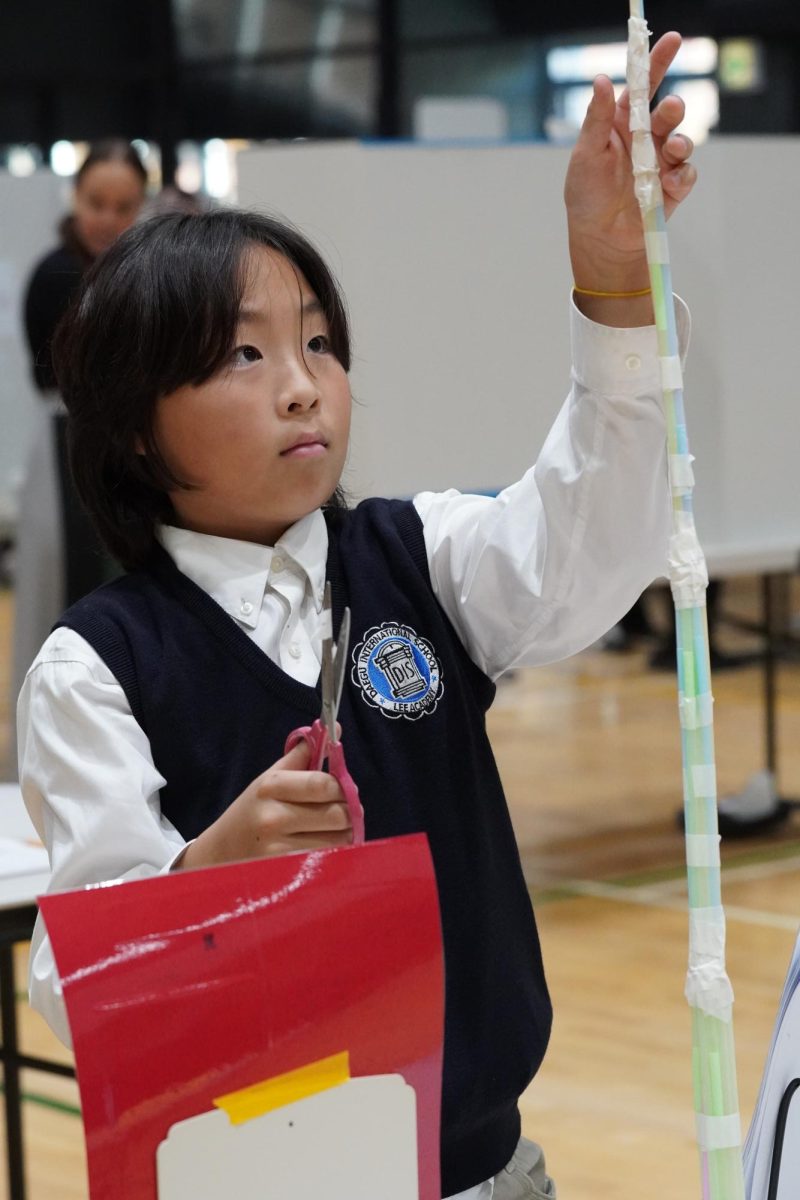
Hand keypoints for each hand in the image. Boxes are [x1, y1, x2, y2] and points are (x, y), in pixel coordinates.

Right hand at [176, 739, 351, 868]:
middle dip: (348, 811)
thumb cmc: (251, 810)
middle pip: (336, 814)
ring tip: (333, 829)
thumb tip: (335, 728)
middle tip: (344, 810)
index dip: (342, 786)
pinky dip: (333, 851)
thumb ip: (303, 753)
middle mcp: (273, 816)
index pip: (323, 784)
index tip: (343, 788)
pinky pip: (326, 858)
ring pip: (337, 839)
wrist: (219, 851)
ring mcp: (277, 847)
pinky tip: (324, 845)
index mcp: (271, 786)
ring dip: (344, 834)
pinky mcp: (283, 870)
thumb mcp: (270, 778)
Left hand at [565, 30, 696, 296]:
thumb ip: (597, 118)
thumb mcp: (585, 155)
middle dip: (673, 108)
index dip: (657, 63)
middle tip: (669, 110)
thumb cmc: (586, 197)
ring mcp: (661, 163)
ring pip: (682, 140)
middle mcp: (645, 140)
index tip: (673, 39)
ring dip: (681, 141)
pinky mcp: (673, 188)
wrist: (600, 240)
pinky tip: (670, 184)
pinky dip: (682, 175)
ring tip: (672, 150)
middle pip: (668, 112)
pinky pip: (687, 174)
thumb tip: (602, 79)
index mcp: (622, 125)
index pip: (643, 88)